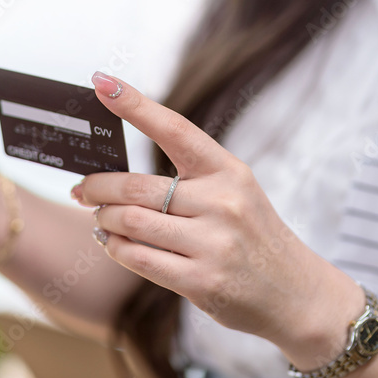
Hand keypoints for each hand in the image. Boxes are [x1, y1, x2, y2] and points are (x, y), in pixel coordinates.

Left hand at [72, 71, 360, 363]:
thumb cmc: (251, 235)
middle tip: (81, 188)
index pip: (175, 129)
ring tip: (100, 217)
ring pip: (129, 223)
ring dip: (103, 219)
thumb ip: (186, 177)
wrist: (295, 294)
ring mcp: (213, 244)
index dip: (134, 105)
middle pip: (135, 188)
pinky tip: (112, 241)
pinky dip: (113, 246)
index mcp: (229, 171)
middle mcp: (223, 203)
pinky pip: (135, 257)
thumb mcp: (235, 192)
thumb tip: (113, 174)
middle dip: (97, 187)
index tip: (102, 83)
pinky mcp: (200, 281)